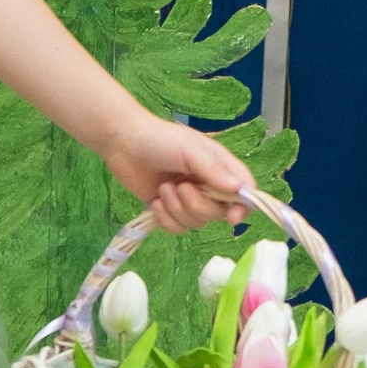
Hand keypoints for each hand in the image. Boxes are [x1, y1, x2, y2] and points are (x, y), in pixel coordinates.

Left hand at [103, 114, 254, 237]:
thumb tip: (239, 189)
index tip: (231, 217)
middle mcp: (208, 185)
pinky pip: (178, 228)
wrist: (122, 143)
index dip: (243, 206)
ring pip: (197, 223)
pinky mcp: (169, 210)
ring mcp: (188, 199)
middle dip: (198, 205)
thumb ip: (214, 170)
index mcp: (219, 166)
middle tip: (180, 187)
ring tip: (163, 189)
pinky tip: (155, 202)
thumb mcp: (189, 149)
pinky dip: (166, 219)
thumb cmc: (159, 139)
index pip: (244, 191)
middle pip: (219, 213)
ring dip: (177, 209)